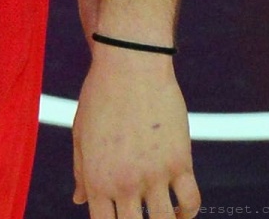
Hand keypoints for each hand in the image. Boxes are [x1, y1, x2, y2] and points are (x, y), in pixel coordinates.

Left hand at [71, 44, 198, 218]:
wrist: (130, 64)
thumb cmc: (100, 95)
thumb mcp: (81, 135)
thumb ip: (81, 172)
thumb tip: (78, 201)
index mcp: (97, 181)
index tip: (120, 218)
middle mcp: (125, 184)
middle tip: (141, 217)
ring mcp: (154, 174)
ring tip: (164, 218)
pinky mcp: (180, 160)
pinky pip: (190, 200)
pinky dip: (188, 212)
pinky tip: (180, 210)